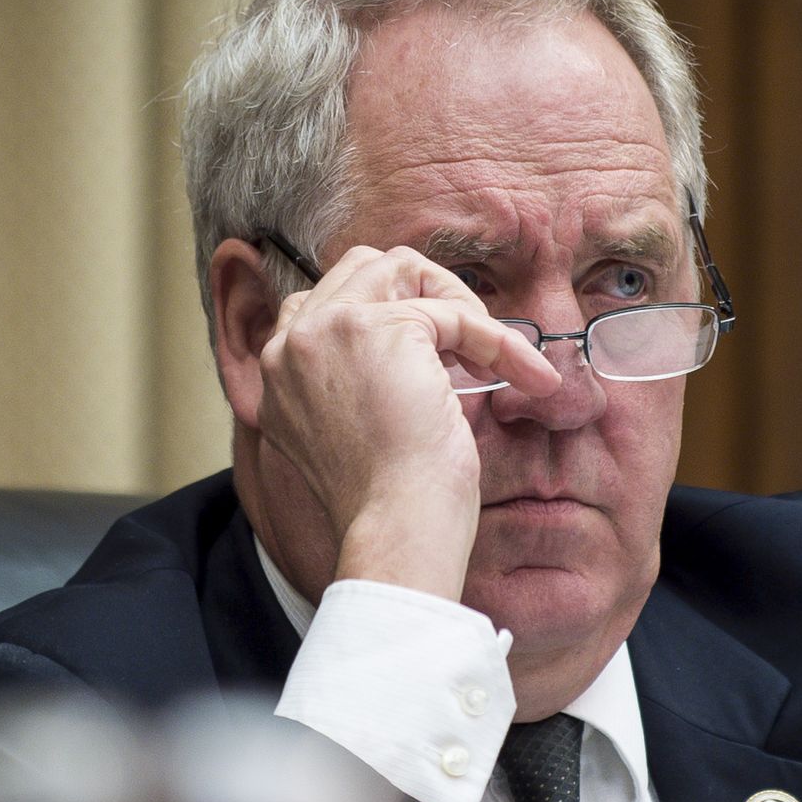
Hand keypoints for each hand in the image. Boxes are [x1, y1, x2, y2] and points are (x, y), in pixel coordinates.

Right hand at [255, 245, 559, 599]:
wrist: (397, 533)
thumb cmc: (390, 504)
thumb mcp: (359, 431)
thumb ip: (360, 382)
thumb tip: (424, 350)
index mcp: (277, 375)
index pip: (326, 304)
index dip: (390, 318)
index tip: (437, 363)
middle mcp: (289, 344)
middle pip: (363, 270)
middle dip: (424, 298)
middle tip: (468, 351)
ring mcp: (327, 330)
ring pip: (402, 268)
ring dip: (458, 305)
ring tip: (492, 357)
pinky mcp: (379, 329)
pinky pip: (454, 313)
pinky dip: (496, 339)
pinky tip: (524, 374)